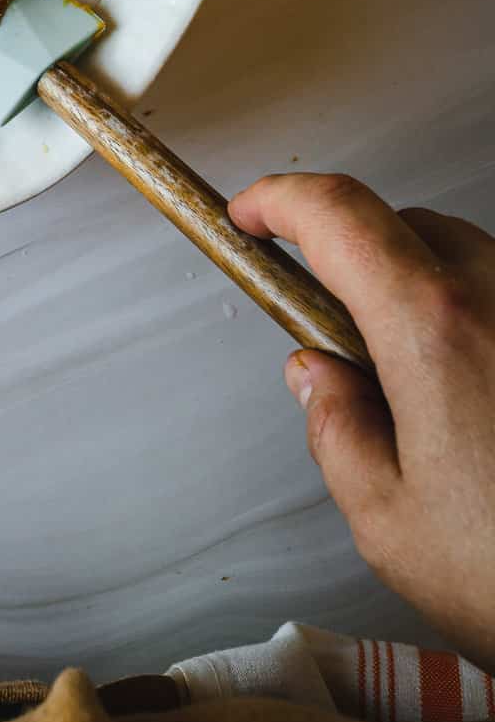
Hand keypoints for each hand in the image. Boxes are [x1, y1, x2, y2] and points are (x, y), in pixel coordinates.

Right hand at [229, 172, 494, 670]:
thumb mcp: (391, 521)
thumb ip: (337, 431)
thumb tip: (320, 380)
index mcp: (434, 328)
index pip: (337, 214)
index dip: (279, 200)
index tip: (250, 213)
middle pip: (406, 225)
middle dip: (353, 256)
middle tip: (333, 331)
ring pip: (468, 259)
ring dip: (424, 290)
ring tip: (419, 387)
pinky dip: (478, 325)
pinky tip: (480, 405)